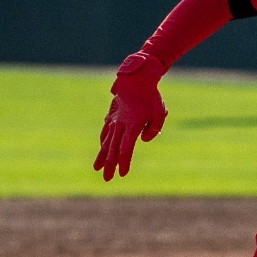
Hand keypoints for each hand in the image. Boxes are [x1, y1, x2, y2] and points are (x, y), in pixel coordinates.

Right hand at [94, 53, 167, 180]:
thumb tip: (143, 140)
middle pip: (113, 149)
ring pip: (106, 141)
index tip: (122, 174)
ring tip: (97, 167)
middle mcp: (120, 124)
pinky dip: (103, 139)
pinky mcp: (112, 113)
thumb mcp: (159, 113)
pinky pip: (106, 129)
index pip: (125, 149)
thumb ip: (153, 129)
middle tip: (106, 179)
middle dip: (110, 165)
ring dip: (102, 155)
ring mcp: (114, 119)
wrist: (137, 77)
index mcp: (131, 125)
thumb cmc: (151, 96)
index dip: (123, 162)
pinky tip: (102, 145)